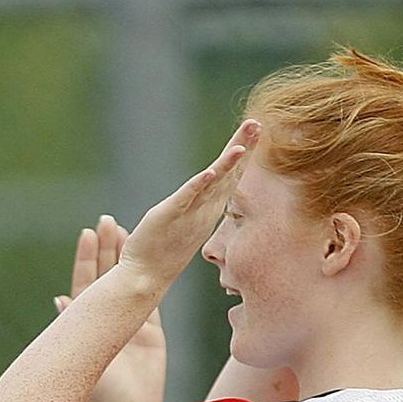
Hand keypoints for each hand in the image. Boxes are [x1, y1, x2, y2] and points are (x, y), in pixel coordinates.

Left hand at [57, 215, 164, 401]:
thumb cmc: (100, 393)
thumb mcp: (81, 357)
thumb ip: (72, 327)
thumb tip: (59, 298)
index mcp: (88, 323)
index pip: (85, 281)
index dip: (87, 256)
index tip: (89, 231)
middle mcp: (107, 320)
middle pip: (106, 276)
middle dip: (107, 248)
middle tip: (109, 221)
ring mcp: (130, 325)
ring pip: (129, 284)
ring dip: (127, 259)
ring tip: (127, 231)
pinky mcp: (152, 335)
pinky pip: (152, 302)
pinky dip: (151, 281)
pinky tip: (150, 262)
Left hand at [117, 120, 258, 292]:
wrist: (145, 278)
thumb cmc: (161, 251)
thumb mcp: (184, 222)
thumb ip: (194, 204)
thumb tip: (203, 189)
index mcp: (208, 209)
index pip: (230, 176)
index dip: (243, 153)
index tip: (255, 130)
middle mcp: (204, 210)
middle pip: (228, 174)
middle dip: (243, 148)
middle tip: (257, 123)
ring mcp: (189, 213)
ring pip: (213, 184)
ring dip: (227, 164)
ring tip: (241, 145)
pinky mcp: (169, 216)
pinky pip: (187, 197)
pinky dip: (200, 184)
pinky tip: (211, 171)